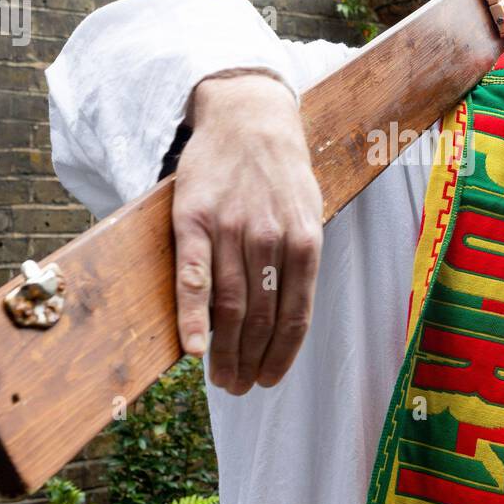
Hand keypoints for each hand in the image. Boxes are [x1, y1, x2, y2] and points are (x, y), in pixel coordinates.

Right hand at [173, 73, 323, 395]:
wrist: (249, 115)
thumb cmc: (281, 172)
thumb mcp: (310, 210)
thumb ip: (302, 258)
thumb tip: (292, 313)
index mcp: (305, 240)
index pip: (295, 314)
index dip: (281, 355)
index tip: (268, 381)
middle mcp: (270, 237)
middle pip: (260, 317)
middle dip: (250, 362)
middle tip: (238, 388)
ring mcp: (231, 227)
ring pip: (229, 304)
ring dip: (225, 351)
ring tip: (220, 379)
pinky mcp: (194, 217)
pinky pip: (193, 274)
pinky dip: (193, 315)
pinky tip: (194, 347)